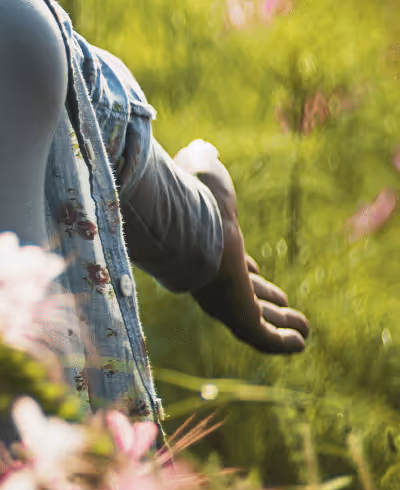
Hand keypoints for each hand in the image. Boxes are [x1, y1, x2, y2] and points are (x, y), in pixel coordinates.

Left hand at [172, 139, 309, 353]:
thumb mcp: (201, 169)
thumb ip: (202, 159)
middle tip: (282, 301)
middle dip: (263, 298)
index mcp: (207, 247)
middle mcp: (213, 276)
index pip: (228, 262)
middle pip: (241, 292)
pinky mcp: (237, 315)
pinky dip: (281, 342)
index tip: (256, 270)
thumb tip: (202, 146)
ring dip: (280, 324)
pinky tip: (302, 343)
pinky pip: (262, 337)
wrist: (185, 223)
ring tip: (303, 329)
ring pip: (255, 319)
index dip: (244, 267)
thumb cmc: (192, 195)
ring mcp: (224, 298)